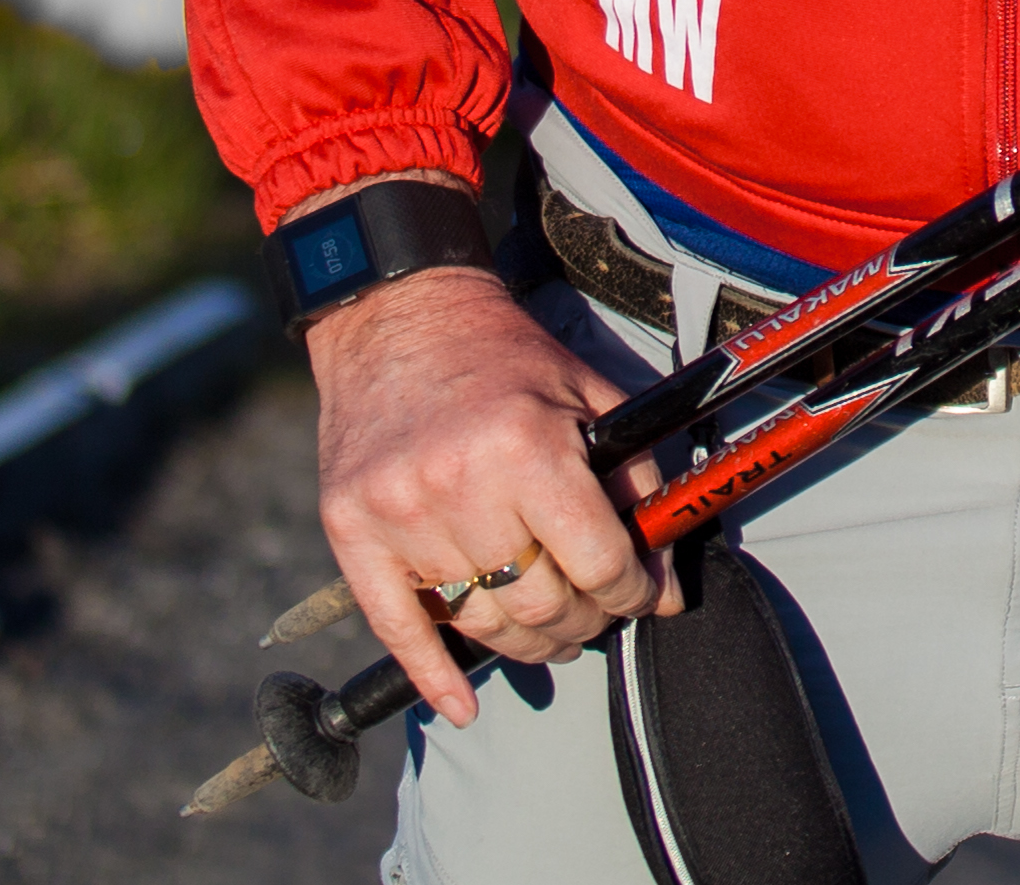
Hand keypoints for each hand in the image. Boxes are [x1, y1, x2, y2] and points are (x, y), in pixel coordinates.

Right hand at [302, 257, 677, 723]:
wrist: (398, 316)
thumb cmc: (505, 358)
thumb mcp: (589, 399)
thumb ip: (637, 484)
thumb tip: (668, 580)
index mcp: (527, 447)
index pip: (599, 563)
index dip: (635, 591)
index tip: (644, 594)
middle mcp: (459, 485)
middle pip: (542, 604)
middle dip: (587, 619)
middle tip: (597, 611)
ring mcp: (400, 514)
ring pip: (483, 624)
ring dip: (529, 641)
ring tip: (550, 628)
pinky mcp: (351, 531)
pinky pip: (397, 628)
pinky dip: (434, 675)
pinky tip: (461, 702)